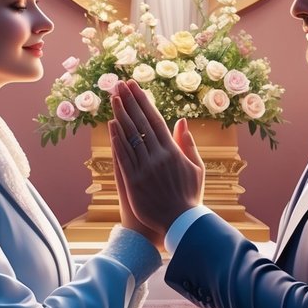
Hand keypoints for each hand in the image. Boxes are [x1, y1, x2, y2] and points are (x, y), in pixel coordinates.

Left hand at [109, 80, 203, 234]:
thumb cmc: (190, 196)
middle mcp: (158, 157)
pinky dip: (117, 140)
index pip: (156, 120)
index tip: (135, 87)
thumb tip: (181, 121)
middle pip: (141, 123)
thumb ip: (188, 144)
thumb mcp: (196, 168)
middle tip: (120, 84)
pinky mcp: (134, 182)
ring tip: (113, 98)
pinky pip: (123, 156)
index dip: (144, 102)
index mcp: (174, 152)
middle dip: (130, 102)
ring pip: (130, 137)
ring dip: (120, 115)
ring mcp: (145, 169)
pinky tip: (111, 125)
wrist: (180, 224)